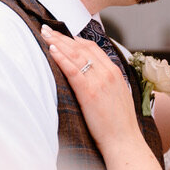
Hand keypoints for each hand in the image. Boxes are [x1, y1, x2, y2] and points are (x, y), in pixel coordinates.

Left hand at [40, 25, 140, 151]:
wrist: (124, 141)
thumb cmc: (120, 124)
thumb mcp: (118, 96)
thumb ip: (108, 83)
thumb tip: (94, 77)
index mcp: (115, 72)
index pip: (93, 48)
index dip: (76, 39)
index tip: (63, 35)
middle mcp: (108, 73)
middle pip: (82, 48)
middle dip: (63, 37)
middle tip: (48, 28)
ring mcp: (99, 82)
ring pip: (76, 55)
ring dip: (58, 42)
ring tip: (45, 34)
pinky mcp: (89, 93)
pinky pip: (73, 70)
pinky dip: (61, 58)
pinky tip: (51, 50)